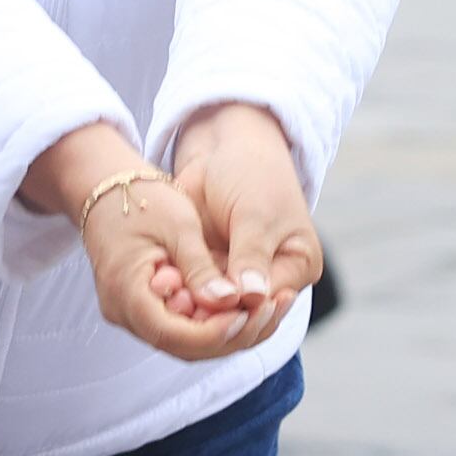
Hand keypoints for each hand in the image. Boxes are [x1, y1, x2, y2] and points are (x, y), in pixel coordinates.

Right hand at [23, 122, 257, 362]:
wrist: (108, 185)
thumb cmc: (142, 197)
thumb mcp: (179, 226)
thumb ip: (201, 269)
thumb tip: (229, 303)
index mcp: (127, 293)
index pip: (174, 335)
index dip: (216, 332)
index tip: (251, 311)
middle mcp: (125, 313)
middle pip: (185, 346)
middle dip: (233, 333)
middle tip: (274, 307)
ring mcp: (134, 313)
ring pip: (188, 341)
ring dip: (229, 329)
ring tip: (270, 304)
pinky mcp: (147, 307)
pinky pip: (183, 326)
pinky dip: (215, 319)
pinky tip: (247, 302)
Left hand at [168, 102, 319, 350]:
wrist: (223, 143)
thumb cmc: (253, 172)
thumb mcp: (256, 215)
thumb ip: (251, 257)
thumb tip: (252, 299)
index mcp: (296, 267)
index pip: (269, 304)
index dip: (238, 311)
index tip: (207, 308)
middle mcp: (269, 278)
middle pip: (241, 310)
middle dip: (210, 309)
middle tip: (177, 302)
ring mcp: (236, 273)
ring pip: (213, 303)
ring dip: (188, 301)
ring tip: (163, 288)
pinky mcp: (208, 265)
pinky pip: (193, 286)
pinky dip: (178, 286)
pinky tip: (159, 281)